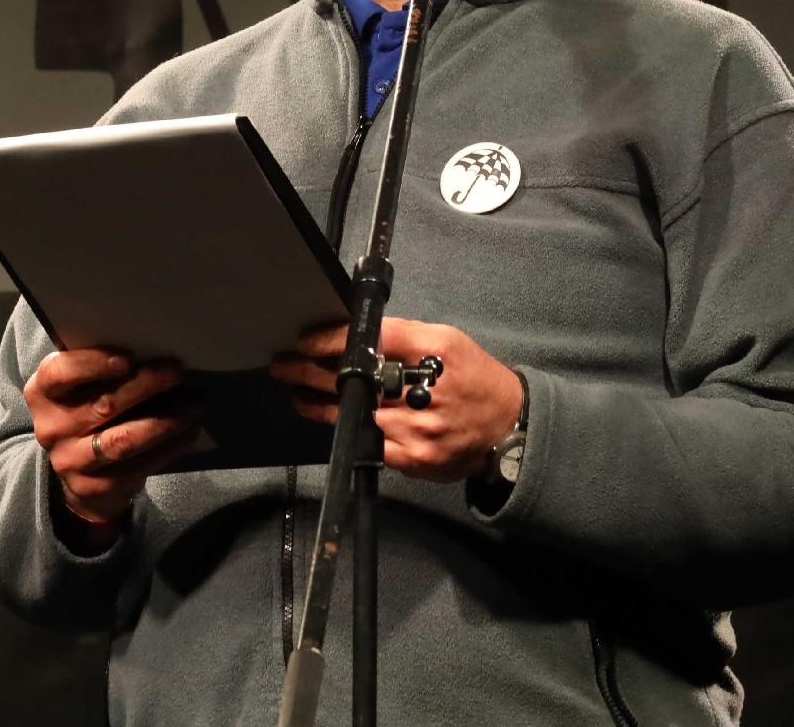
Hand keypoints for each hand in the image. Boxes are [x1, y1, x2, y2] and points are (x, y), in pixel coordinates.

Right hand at [25, 347, 202, 530]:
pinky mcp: (96, 486)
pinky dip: (170, 446)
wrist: (78, 472)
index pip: (59, 373)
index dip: (93, 364)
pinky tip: (189, 430)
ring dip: (166, 421)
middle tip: (177, 372)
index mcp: (42, 393)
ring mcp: (71, 461)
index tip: (129, 357)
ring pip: (125, 440)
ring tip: (195, 405)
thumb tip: (152, 346)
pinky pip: (140, 465)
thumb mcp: (79, 387)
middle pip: (103, 405)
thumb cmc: (85, 410)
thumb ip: (99, 368)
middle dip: (146, 386)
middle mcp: (52, 428)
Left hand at [270, 319, 522, 482]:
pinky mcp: (415, 458)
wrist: (507, 425)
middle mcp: (425, 390)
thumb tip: (359, 334)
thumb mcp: (447, 340)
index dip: (333, 340)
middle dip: (312, 371)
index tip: (307, 341)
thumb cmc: (473, 378)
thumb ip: (403, 336)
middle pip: (356, 379)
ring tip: (296, 391)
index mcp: (435, 352)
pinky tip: (323, 417)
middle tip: (285, 365)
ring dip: (319, 402)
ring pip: (355, 414)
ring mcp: (419, 428)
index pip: (373, 340)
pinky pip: (370, 441)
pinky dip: (344, 427)